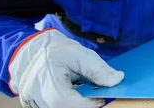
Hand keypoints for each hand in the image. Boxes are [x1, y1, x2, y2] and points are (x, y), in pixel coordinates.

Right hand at [9, 29, 123, 107]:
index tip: (102, 99)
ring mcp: (36, 102)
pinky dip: (70, 102)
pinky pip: (57, 106)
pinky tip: (76, 94)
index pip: (66, 100)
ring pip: (61, 107)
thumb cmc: (57, 51)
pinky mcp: (38, 105)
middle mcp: (38, 95)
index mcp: (48, 79)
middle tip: (97, 96)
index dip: (87, 103)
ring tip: (84, 91)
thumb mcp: (80, 54)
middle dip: (84, 104)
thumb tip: (117, 80)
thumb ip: (98, 69)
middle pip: (64, 107)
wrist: (36, 51)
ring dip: (77, 103)